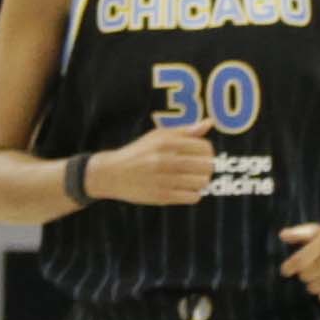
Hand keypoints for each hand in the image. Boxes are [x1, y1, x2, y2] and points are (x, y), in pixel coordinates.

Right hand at [85, 125, 216, 208]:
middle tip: (200, 169)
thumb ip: (184, 131)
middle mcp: (165, 160)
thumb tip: (209, 123)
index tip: (201, 156)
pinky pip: (193, 197)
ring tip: (192, 180)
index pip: (205, 148)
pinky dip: (193, 194)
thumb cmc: (138, 153)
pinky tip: (185, 190)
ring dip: (201, 182)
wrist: (111, 174)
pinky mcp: (162, 196)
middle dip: (207, 168)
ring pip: (202, 182)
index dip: (208, 152)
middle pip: (207, 165)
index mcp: (166, 142)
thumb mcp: (158, 136)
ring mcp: (164, 179)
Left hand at [276, 222, 319, 305]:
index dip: (289, 267)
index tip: (286, 270)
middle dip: (304, 274)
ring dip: (313, 284)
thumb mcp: (316, 232)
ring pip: (315, 288)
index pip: (301, 260)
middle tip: (311, 269)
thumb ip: (298, 233)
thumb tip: (282, 235)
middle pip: (307, 276)